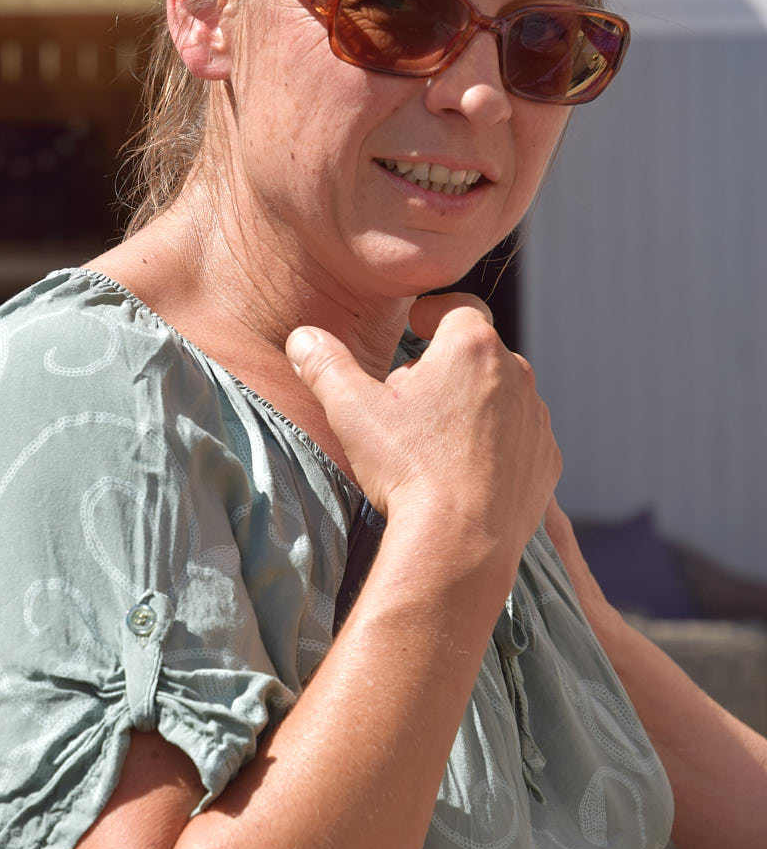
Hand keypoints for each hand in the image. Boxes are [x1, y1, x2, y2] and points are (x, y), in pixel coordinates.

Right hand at [287, 294, 560, 566]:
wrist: (460, 541)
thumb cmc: (407, 467)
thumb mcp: (351, 410)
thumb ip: (325, 365)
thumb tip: (302, 338)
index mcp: (472, 346)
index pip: (457, 307)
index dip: (432, 314)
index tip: (415, 328)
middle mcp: (515, 373)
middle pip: (476, 354)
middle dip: (446, 368)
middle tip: (409, 403)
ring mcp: (536, 418)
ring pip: (501, 396)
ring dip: (473, 406)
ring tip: (436, 442)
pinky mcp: (547, 458)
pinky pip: (520, 438)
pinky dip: (497, 445)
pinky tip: (465, 471)